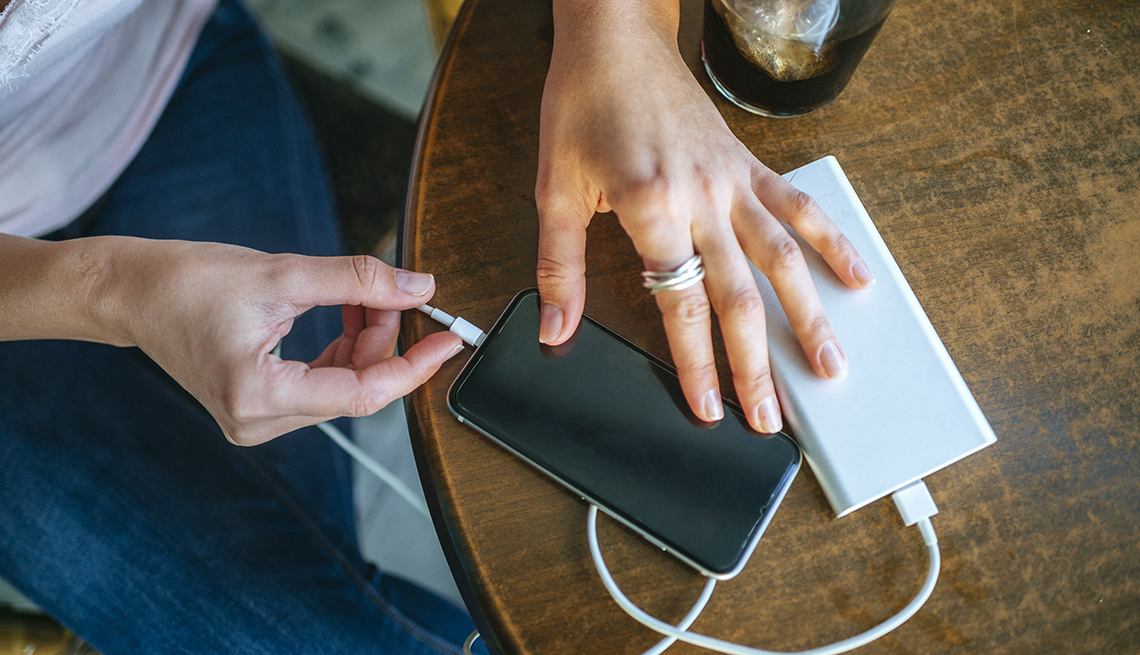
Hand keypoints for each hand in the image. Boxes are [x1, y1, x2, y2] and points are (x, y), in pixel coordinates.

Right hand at [100, 239, 461, 444]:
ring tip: (361, 295)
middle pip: (355, 389)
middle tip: (394, 291)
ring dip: (364, 343)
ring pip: (342, 387)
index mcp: (257, 395)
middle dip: (384, 339)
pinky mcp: (258, 409)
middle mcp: (257, 422)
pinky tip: (343, 314)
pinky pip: (322, 386)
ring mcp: (256, 421)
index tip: (449, 339)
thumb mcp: (282, 272)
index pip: (363, 394)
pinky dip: (342, 351)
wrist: (132, 293)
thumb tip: (418, 286)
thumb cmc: (187, 281)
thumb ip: (356, 281)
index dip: (414, 366)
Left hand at [535, 0, 873, 432]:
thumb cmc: (582, 105)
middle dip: (758, 364)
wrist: (615, 40)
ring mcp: (733, 180)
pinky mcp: (749, 164)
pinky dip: (831, 242)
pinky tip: (856, 278)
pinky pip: (798, 207)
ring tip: (830, 367)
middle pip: (739, 296)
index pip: (680, 304)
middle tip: (770, 417)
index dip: (697, 364)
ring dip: (809, 317)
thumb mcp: (554, 188)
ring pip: (782, 259)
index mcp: (650, 205)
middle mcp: (701, 197)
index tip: (710, 408)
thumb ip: (560, 266)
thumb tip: (556, 329)